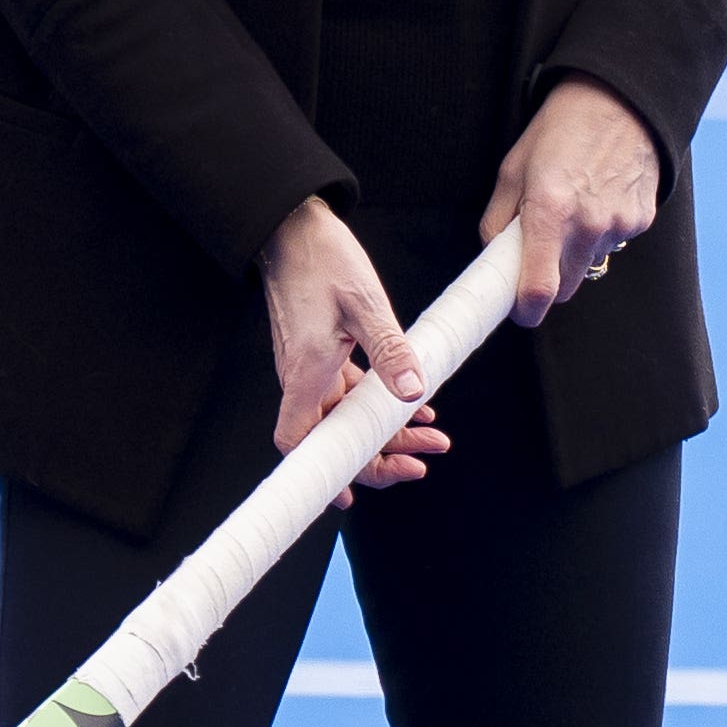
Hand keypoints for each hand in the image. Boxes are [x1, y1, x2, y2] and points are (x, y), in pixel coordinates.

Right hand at [263, 199, 447, 489]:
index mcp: (305, 371)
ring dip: (388, 433)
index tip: (349, 497)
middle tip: (423, 464)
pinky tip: (415, 405)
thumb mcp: (365, 303)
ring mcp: (313, 369)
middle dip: (379, 458)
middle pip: (333, 439)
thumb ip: (391, 350)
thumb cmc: (321, 259)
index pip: (299, 440)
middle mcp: (303, 378)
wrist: (293, 229)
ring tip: (433, 438)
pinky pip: (351, 395)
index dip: (320, 474)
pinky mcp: (323, 356)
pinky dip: (381, 407)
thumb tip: (412, 393)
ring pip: (347, 419)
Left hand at [482, 78, 663, 326]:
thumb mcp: (511, 170)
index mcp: (549, 213)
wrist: (618, 101)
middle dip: (547, 281)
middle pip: (565, 288)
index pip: (539, 290)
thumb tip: (494, 258)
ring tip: (571, 208)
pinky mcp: (641, 221)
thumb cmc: (557, 132)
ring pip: (589, 265)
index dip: (524, 310)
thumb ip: (497, 221)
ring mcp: (619, 225)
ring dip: (574, 253)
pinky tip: (596, 198)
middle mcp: (588, 225)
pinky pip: (613, 244)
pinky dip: (600, 233)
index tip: (517, 310)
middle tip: (535, 252)